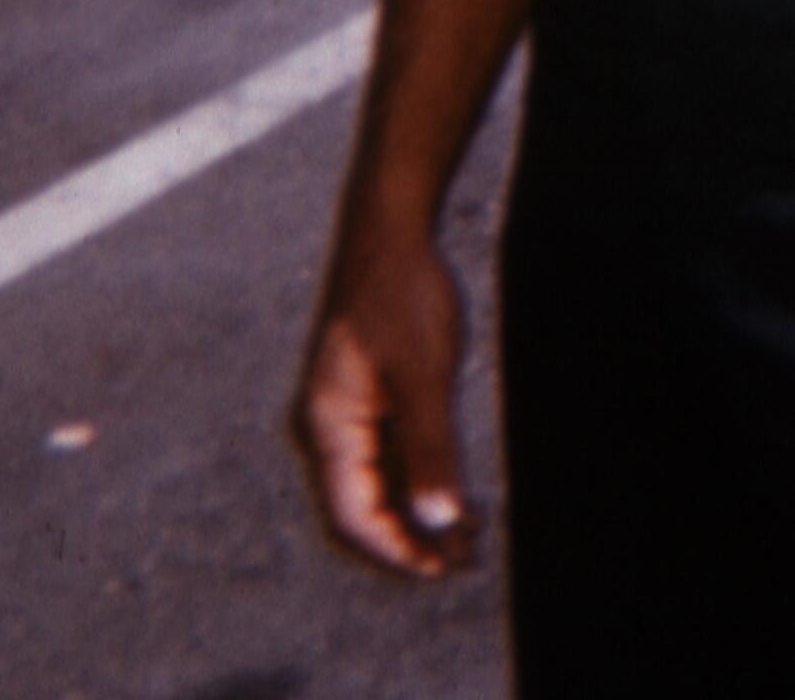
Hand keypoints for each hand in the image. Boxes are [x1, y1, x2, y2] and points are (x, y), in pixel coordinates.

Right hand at [292, 229, 475, 578]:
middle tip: (464, 557)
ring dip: (416, 511)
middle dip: (410, 538)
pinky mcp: (364, 393)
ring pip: (375, 483)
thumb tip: (440, 521)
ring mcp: (343, 410)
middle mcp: (326, 426)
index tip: (444, 568)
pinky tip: (453, 486)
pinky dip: (416, 478)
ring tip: (468, 532)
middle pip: (361, 508)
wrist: (391, 226)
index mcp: (327, 427)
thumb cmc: (402, 294)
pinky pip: (384, 454)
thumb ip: (431, 449)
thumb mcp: (424, 374)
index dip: (398, 550)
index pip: (354, 517)